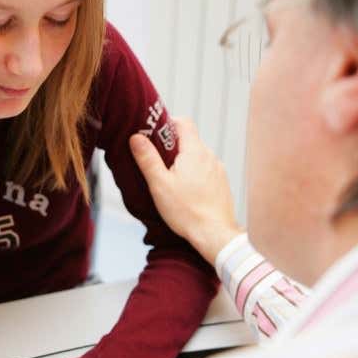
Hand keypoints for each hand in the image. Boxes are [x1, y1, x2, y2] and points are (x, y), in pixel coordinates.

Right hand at [130, 117, 242, 264]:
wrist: (214, 234)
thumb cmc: (186, 211)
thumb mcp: (159, 184)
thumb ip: (147, 158)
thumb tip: (136, 137)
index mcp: (195, 151)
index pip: (184, 123)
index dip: (168, 124)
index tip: (155, 136)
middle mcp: (210, 157)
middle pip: (190, 141)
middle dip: (173, 147)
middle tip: (157, 163)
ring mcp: (218, 170)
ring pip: (198, 157)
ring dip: (184, 163)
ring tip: (171, 181)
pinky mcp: (221, 184)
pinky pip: (206, 171)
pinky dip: (195, 175)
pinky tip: (186, 193)